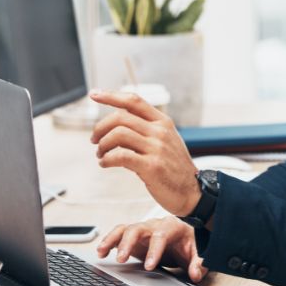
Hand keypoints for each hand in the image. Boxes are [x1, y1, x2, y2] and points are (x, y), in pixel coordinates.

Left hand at [90, 90, 200, 216]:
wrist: (191, 191)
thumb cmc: (175, 168)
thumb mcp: (166, 140)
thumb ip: (146, 129)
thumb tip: (117, 123)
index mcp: (163, 122)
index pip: (134, 101)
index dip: (112, 96)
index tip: (95, 94)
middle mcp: (160, 131)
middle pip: (121, 117)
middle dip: (100, 127)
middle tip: (95, 139)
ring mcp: (157, 148)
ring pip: (118, 134)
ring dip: (102, 144)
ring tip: (101, 154)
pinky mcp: (151, 166)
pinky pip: (120, 156)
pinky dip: (106, 159)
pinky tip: (105, 163)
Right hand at [97, 216, 207, 281]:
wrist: (185, 235)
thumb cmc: (190, 242)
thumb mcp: (198, 252)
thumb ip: (198, 263)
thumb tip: (196, 274)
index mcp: (172, 227)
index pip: (161, 235)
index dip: (154, 250)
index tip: (149, 266)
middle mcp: (155, 225)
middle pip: (138, 228)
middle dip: (128, 243)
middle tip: (121, 259)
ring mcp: (143, 230)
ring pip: (125, 229)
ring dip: (113, 239)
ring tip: (101, 252)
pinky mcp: (135, 237)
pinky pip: (119, 234)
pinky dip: (109, 241)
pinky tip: (101, 252)